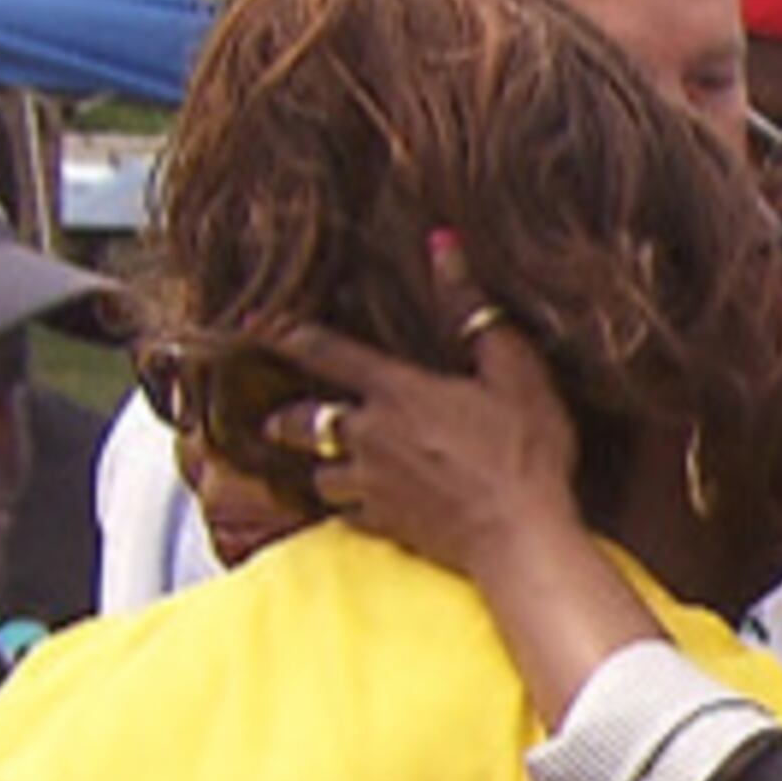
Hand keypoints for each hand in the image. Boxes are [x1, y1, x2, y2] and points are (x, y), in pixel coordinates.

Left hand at [273, 230, 580, 580]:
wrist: (520, 536)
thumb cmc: (524, 451)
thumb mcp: (512, 368)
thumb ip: (470, 308)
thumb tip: (443, 244)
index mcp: (396, 391)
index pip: (326, 352)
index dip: (287, 334)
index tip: (257, 326)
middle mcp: (370, 436)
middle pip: (304, 421)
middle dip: (286, 417)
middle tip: (274, 418)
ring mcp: (372, 485)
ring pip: (320, 474)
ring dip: (321, 465)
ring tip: (326, 464)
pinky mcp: (384, 526)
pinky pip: (346, 515)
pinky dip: (347, 507)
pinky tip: (359, 506)